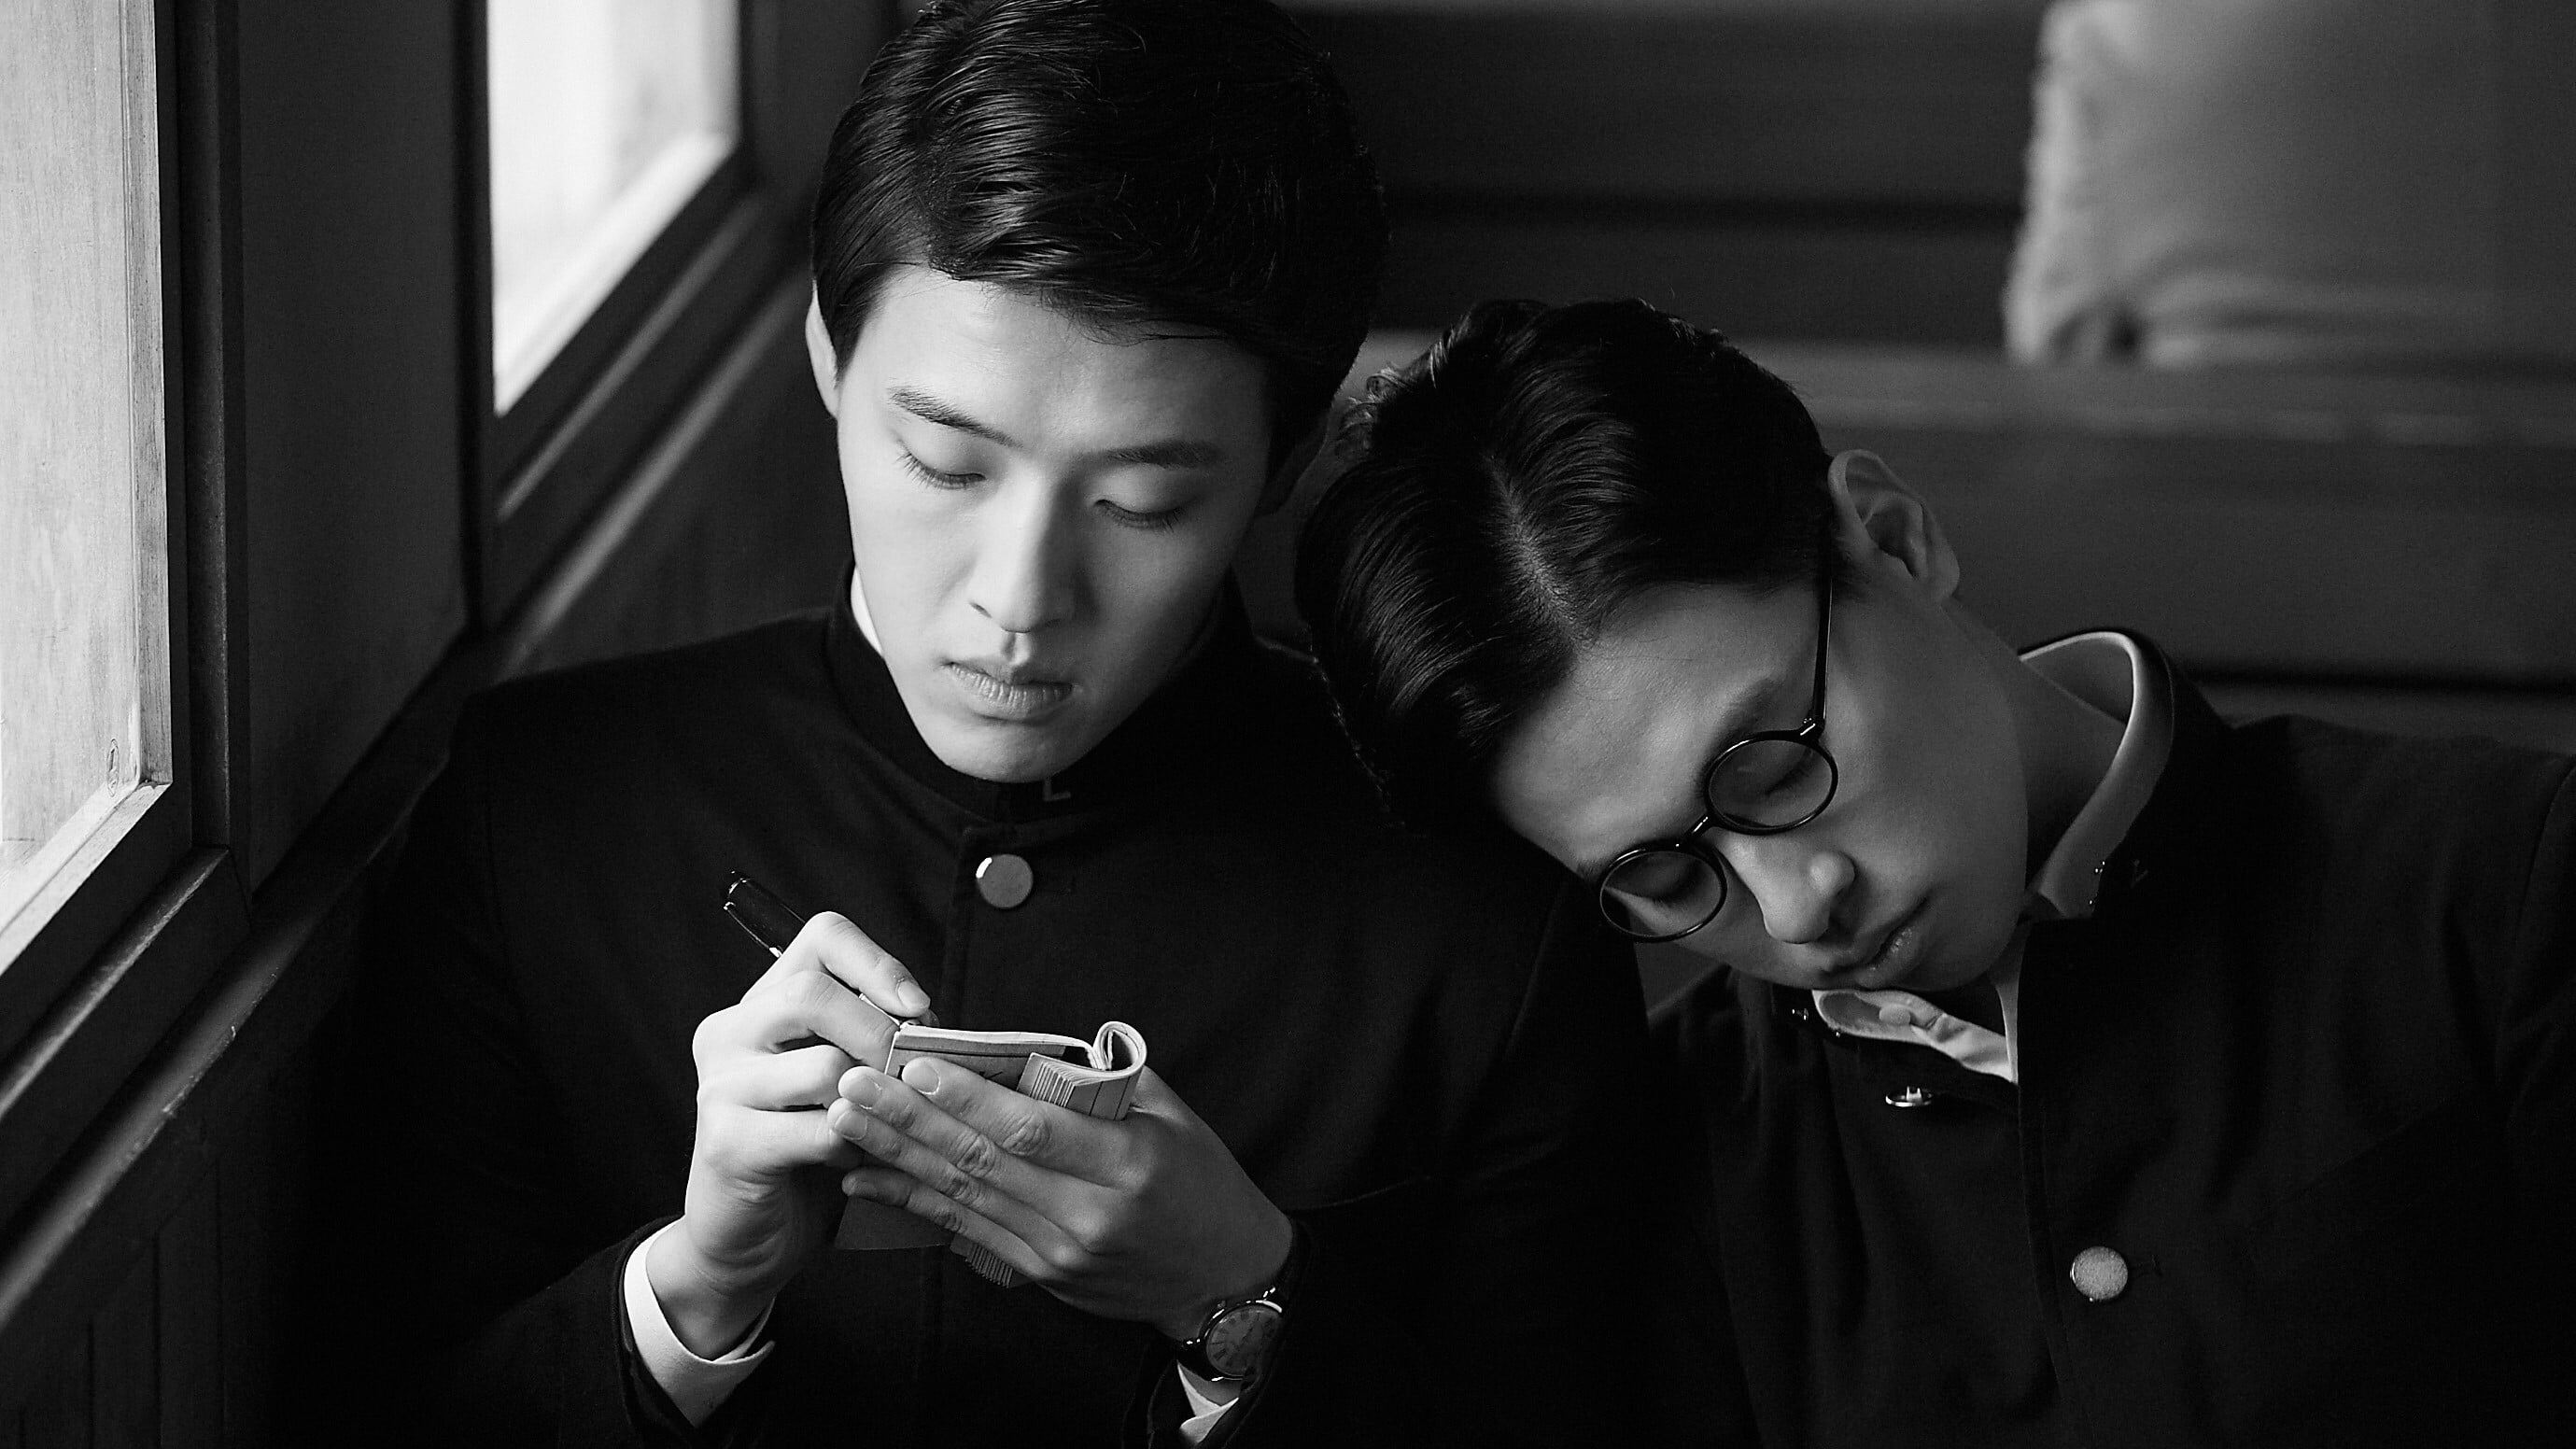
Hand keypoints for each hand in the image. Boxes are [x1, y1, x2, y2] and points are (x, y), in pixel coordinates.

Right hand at [649, 912, 930, 1355]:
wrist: (747, 1234)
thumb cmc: (808, 1149)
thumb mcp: (843, 1078)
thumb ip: (873, 1037)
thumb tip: (933, 1021)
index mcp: (761, 1004)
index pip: (822, 937)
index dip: (879, 963)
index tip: (918, 1006)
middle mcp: (728, 1032)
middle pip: (812, 994)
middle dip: (882, 1034)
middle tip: (911, 1075)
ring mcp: (719, 1086)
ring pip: (823, 1065)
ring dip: (873, 1100)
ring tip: (881, 1125)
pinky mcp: (727, 1141)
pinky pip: (821, 1129)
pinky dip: (855, 1145)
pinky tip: (853, 1159)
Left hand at [826, 1060, 1290, 1338]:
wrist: (1224, 1275)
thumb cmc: (1201, 1180)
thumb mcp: (1171, 1115)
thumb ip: (1101, 1083)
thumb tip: (1023, 1051)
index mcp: (1126, 1161)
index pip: (1033, 1127)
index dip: (969, 1098)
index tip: (917, 1065)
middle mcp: (1087, 1211)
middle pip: (983, 1161)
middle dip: (910, 1120)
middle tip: (853, 1084)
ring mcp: (1059, 1248)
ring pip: (964, 1197)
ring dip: (897, 1158)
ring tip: (845, 1122)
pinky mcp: (1040, 1273)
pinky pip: (966, 1231)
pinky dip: (913, 1203)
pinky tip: (869, 1180)